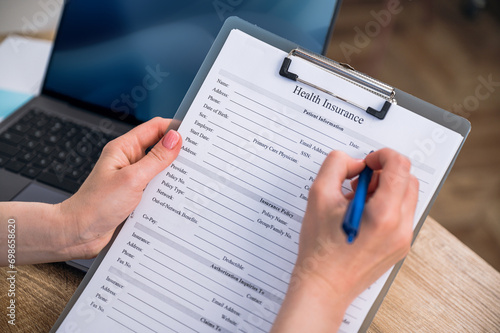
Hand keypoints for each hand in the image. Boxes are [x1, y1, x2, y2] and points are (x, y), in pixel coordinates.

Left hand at [60, 117, 181, 259]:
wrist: (78, 233)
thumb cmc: (96, 205)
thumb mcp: (132, 179)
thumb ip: (156, 159)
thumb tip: (174, 138)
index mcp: (124, 148)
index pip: (155, 128)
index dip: (174, 128)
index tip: (193, 134)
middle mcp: (128, 160)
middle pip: (159, 146)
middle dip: (177, 150)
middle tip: (196, 157)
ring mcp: (132, 177)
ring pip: (159, 167)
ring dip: (172, 171)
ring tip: (188, 176)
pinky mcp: (135, 194)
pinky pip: (156, 185)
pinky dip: (166, 188)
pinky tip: (175, 194)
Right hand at [271, 148, 418, 331]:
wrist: (324, 285)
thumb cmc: (320, 248)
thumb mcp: (319, 196)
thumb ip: (336, 166)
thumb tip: (354, 162)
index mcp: (384, 214)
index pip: (400, 165)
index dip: (382, 155)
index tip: (366, 161)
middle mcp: (401, 227)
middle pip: (408, 179)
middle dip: (384, 173)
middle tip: (358, 183)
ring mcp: (403, 239)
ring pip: (406, 196)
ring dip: (385, 189)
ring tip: (357, 201)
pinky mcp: (400, 247)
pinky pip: (401, 214)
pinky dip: (385, 206)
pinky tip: (361, 216)